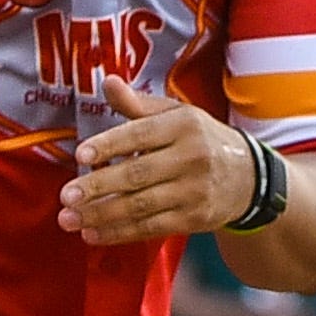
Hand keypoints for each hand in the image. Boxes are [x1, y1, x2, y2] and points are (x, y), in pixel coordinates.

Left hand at [62, 72, 254, 250]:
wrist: (249, 178)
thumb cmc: (201, 140)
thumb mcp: (176, 114)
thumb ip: (138, 104)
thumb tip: (108, 82)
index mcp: (184, 125)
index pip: (141, 134)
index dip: (110, 144)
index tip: (81, 154)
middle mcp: (192, 158)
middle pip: (137, 174)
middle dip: (98, 187)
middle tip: (66, 196)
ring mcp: (194, 191)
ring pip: (141, 206)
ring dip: (101, 215)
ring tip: (68, 219)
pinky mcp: (194, 219)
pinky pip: (151, 227)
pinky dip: (119, 233)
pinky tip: (93, 233)